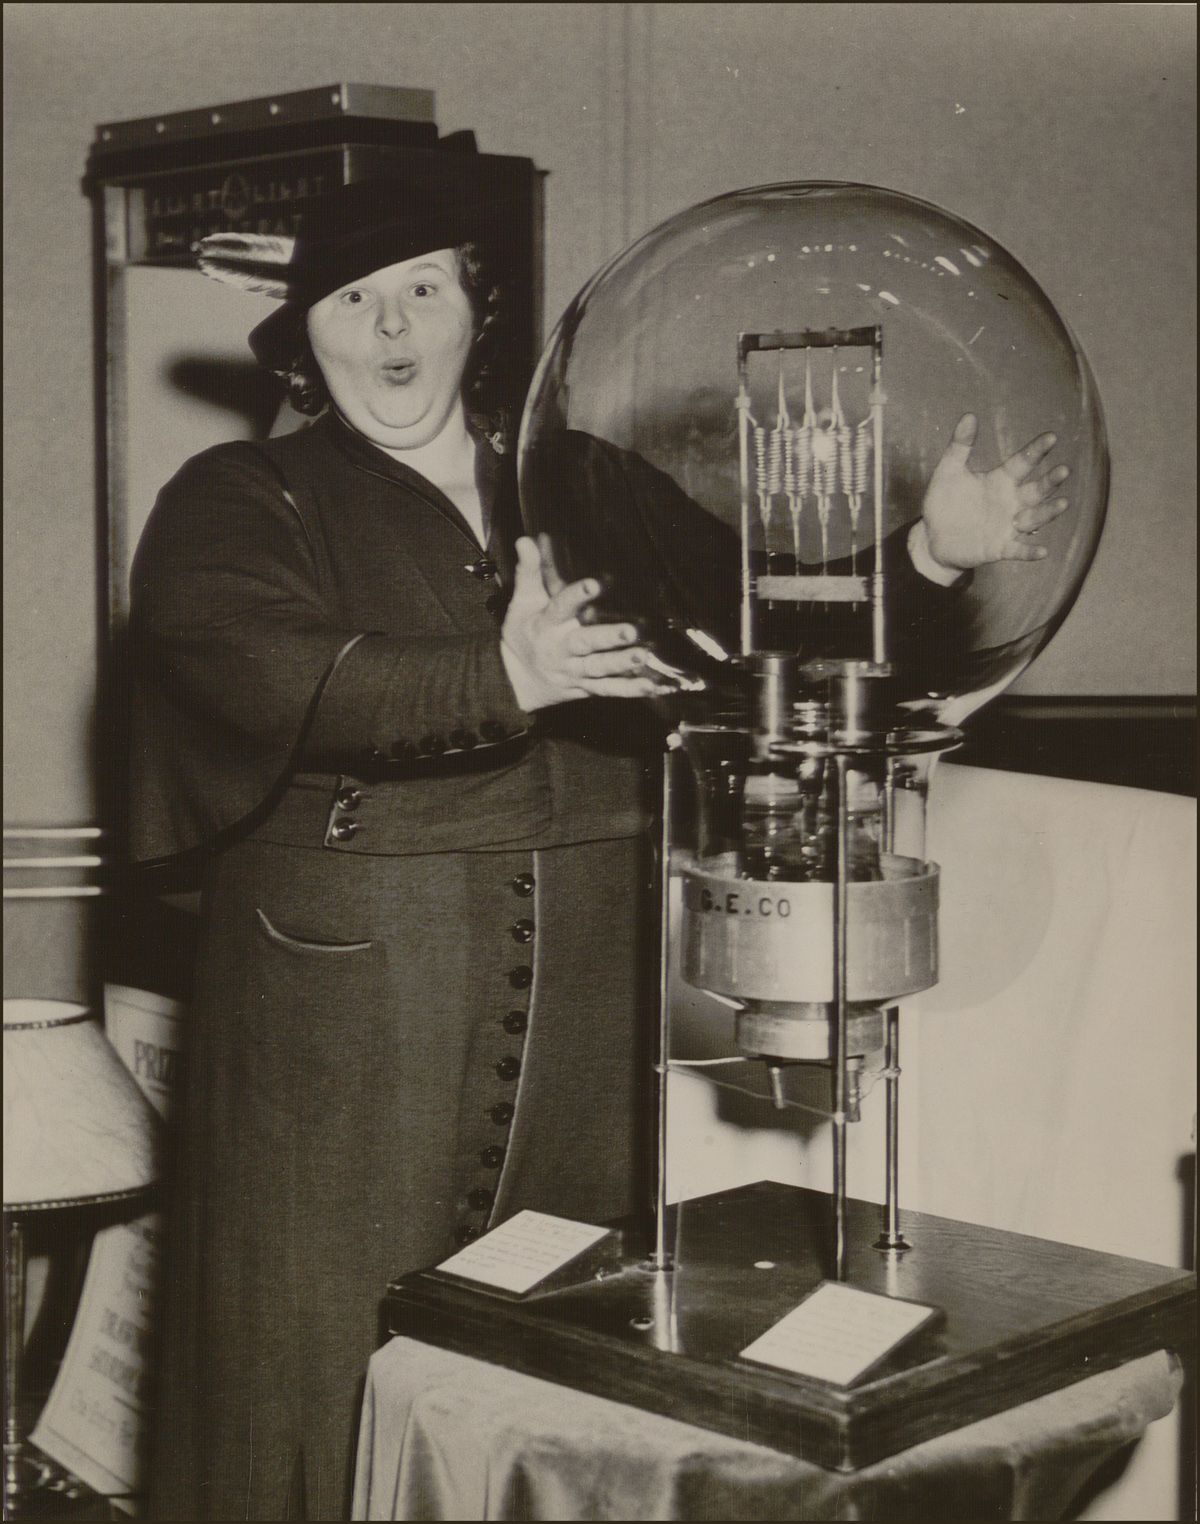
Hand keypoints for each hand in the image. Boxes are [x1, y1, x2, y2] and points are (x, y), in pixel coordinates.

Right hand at [500, 536, 672, 709]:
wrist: (514, 682)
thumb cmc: (523, 635)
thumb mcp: (521, 603)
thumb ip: (529, 572)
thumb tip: (526, 540)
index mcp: (545, 624)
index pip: (560, 607)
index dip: (577, 595)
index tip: (596, 583)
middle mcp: (560, 649)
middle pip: (584, 643)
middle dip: (607, 638)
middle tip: (631, 631)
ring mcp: (574, 670)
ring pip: (599, 668)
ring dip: (621, 663)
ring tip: (643, 656)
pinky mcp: (586, 686)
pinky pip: (609, 689)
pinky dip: (630, 689)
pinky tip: (652, 687)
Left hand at [917, 414, 1069, 572]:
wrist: (932, 537)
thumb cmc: (944, 502)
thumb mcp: (948, 472)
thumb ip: (959, 446)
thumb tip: (969, 416)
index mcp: (1001, 480)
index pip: (1023, 462)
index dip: (1036, 450)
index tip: (1051, 437)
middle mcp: (1010, 502)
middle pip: (1036, 490)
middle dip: (1050, 481)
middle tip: (1063, 470)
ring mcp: (1007, 525)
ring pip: (1034, 518)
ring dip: (1048, 513)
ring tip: (1062, 504)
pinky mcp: (999, 548)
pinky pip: (1017, 550)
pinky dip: (1029, 551)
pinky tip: (1042, 551)